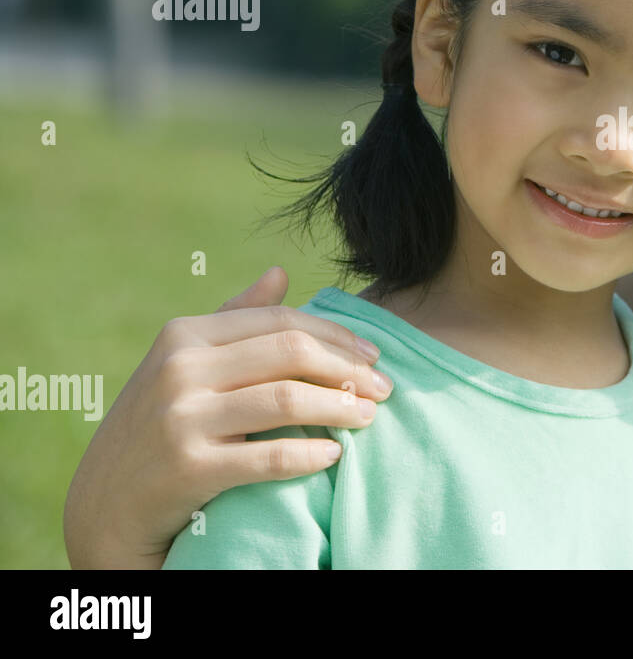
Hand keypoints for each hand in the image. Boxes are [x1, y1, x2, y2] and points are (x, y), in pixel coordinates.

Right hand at [63, 267, 391, 568]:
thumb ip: (234, 318)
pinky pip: (269, 457)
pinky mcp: (187, 468)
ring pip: (287, 399)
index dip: (337, 336)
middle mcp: (179, 369)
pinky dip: (311, 454)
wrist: (104, 505)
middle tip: (384, 388)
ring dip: (341, 408)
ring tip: (370, 417)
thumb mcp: (184, 363)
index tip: (374, 355)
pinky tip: (335, 456)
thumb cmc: (158, 424)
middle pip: (291, 353)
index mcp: (184, 334)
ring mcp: (181, 418)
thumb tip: (281, 271)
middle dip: (348, 369)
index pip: (282, 322)